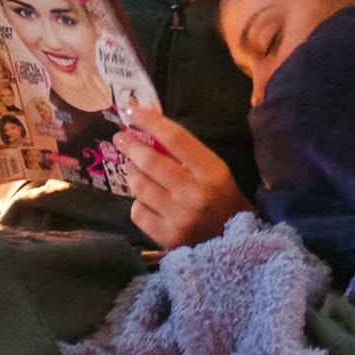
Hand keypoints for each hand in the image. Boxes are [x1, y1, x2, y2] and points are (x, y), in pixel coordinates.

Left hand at [115, 106, 253, 249]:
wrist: (234, 243)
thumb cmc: (221, 199)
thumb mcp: (213, 170)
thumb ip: (184, 153)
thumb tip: (147, 130)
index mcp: (211, 172)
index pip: (176, 138)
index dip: (151, 122)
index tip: (132, 111)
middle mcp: (195, 194)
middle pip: (152, 162)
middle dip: (130, 146)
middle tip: (120, 137)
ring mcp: (180, 218)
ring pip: (140, 187)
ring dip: (131, 173)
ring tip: (132, 167)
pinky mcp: (167, 238)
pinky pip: (138, 212)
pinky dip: (137, 202)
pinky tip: (145, 199)